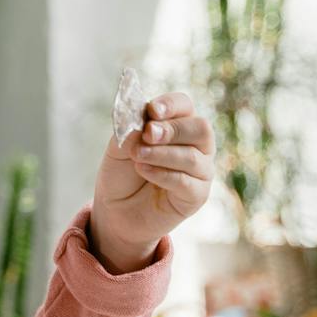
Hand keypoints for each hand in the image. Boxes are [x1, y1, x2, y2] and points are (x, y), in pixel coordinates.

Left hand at [90, 90, 213, 273]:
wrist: (116, 211)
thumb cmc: (122, 175)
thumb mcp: (118, 148)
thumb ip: (130, 132)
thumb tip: (142, 121)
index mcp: (177, 125)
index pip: (184, 105)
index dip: (170, 105)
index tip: (151, 111)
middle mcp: (196, 145)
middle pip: (200, 128)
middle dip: (172, 129)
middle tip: (147, 134)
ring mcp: (200, 171)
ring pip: (193, 156)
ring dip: (163, 154)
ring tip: (137, 156)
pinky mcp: (197, 196)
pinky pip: (187, 182)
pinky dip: (164, 174)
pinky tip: (145, 171)